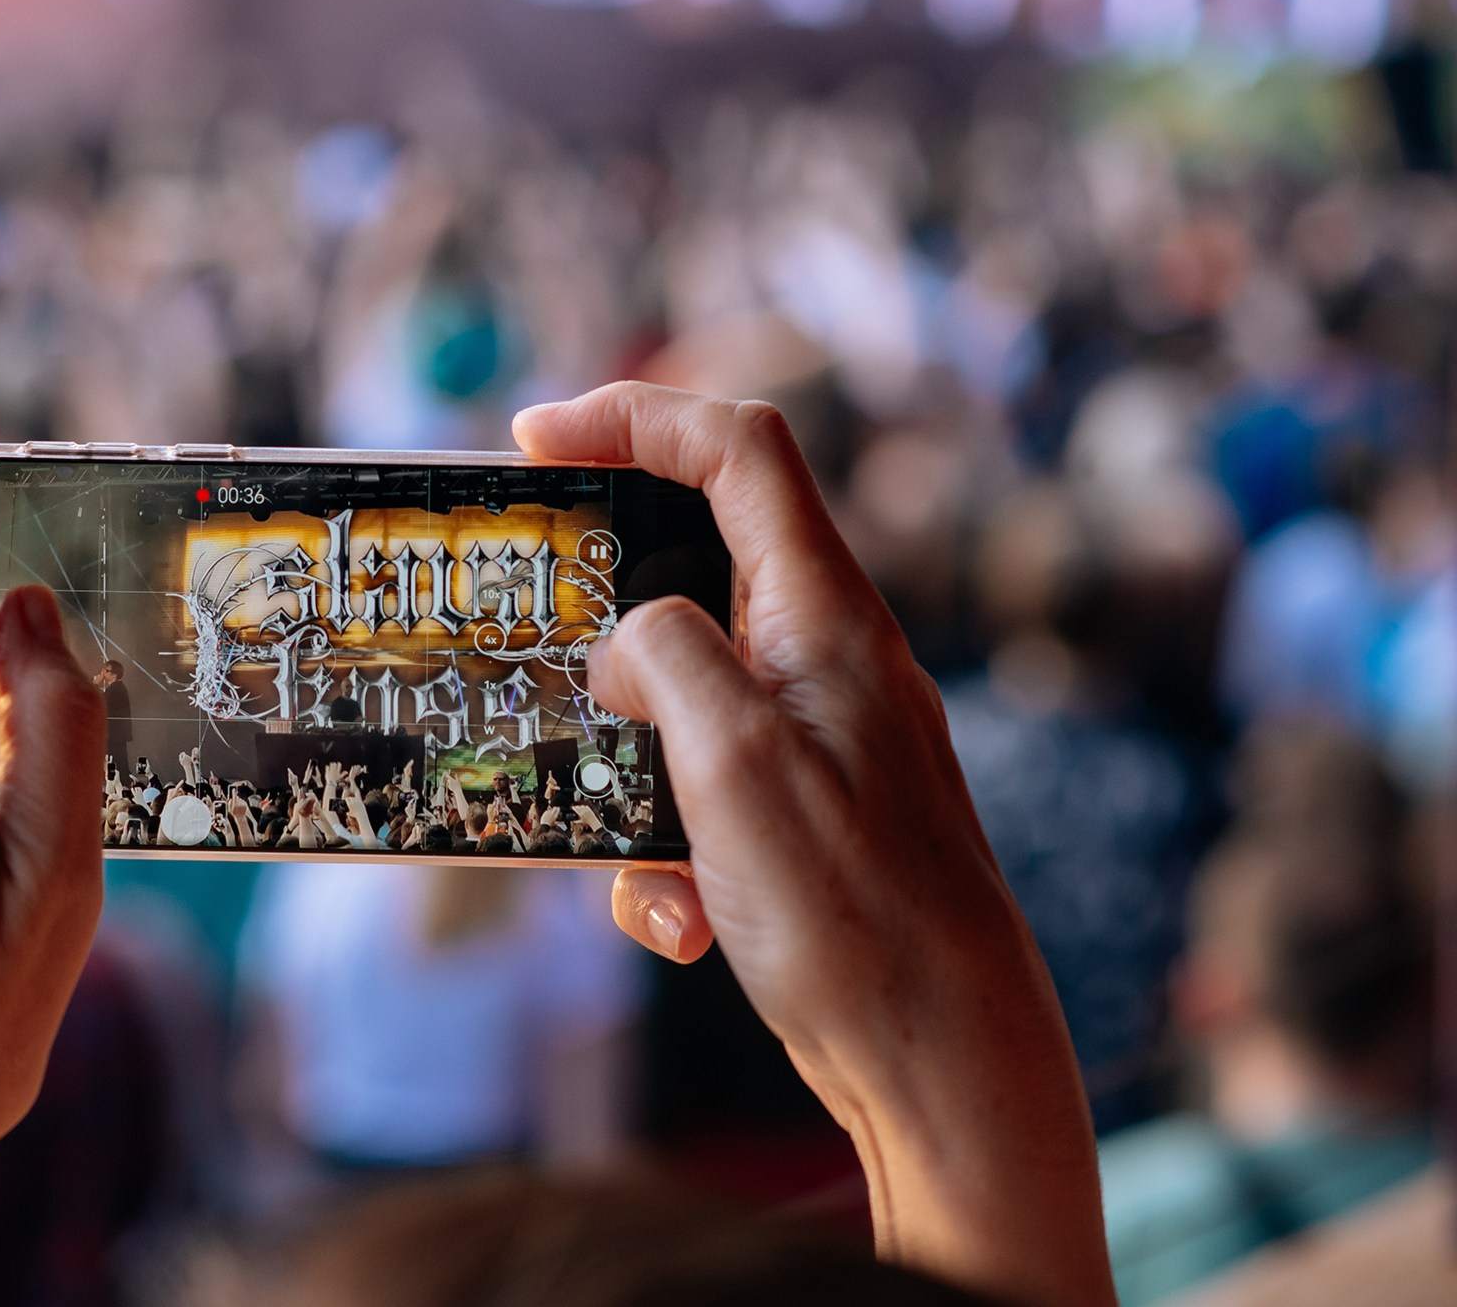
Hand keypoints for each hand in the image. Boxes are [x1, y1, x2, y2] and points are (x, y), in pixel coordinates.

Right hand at [514, 384, 1111, 1306]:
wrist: (947, 1065)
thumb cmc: (855, 912)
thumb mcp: (734, 761)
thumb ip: (667, 658)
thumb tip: (626, 642)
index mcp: (827, 616)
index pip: (738, 450)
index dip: (634, 416)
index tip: (535, 436)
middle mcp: (830, 659)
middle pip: (697, 568)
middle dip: (606, 619)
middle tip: (534, 647)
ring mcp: (820, 737)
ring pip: (680, 703)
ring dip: (628, 773)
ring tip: (635, 867)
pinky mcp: (804, 814)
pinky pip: (700, 794)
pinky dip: (664, 853)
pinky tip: (680, 928)